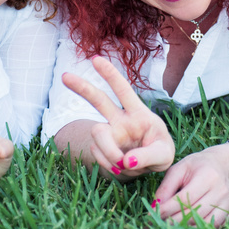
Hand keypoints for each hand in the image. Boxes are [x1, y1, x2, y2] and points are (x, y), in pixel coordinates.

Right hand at [61, 56, 174, 179]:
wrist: (149, 170)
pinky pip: (99, 156)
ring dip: (108, 152)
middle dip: (82, 87)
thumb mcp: (164, 155)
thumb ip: (149, 157)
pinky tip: (120, 168)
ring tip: (122, 164)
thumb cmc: (160, 154)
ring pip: (97, 134)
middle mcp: (120, 120)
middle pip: (99, 99)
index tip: (95, 59)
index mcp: (138, 113)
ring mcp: (109, 134)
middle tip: (64, 76)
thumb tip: (125, 161)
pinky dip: (109, 165)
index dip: (110, 75)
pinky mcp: (101, 149)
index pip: (124, 91)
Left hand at [153, 151, 228, 226]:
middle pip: (193, 213)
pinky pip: (213, 228)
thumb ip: (166, 187)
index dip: (166, 209)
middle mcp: (220, 191)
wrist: (222, 166)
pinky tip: (186, 228)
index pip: (184, 199)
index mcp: (208, 176)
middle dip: (172, 221)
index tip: (151, 215)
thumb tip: (155, 207)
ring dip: (183, 228)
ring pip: (202, 223)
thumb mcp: (179, 170)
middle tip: (157, 223)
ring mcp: (227, 204)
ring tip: (169, 227)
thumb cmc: (197, 167)